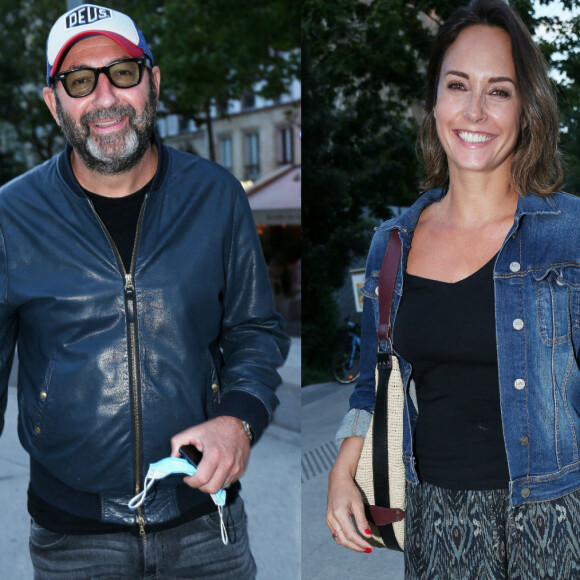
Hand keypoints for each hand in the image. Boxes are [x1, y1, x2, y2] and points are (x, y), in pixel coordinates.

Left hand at [170, 416, 250, 493]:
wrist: (239, 424)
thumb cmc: (217, 428)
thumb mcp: (194, 431)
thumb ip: (178, 442)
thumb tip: (173, 457)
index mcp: (214, 454)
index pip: (201, 480)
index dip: (191, 482)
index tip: (188, 478)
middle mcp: (227, 463)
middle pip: (211, 488)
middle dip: (201, 486)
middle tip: (197, 478)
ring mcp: (236, 468)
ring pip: (220, 487)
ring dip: (212, 483)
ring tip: (208, 473)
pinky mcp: (241, 470)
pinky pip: (229, 483)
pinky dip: (221, 481)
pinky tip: (218, 471)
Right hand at [326, 437, 373, 552]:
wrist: (338, 479)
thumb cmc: (349, 489)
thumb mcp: (358, 503)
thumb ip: (362, 521)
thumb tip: (367, 536)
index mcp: (338, 514)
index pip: (350, 535)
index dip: (360, 543)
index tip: (370, 548)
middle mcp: (331, 518)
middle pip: (343, 540)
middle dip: (356, 547)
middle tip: (368, 550)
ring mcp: (328, 519)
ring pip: (338, 538)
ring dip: (350, 545)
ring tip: (362, 546)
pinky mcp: (328, 518)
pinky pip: (336, 534)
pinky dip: (344, 539)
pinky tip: (353, 539)